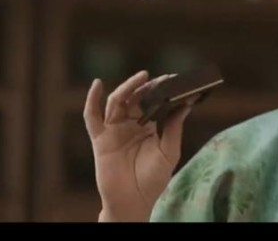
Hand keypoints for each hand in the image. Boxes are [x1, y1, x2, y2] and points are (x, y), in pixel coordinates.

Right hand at [84, 71, 191, 221]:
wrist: (134, 200)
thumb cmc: (153, 179)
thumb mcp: (169, 152)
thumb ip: (173, 128)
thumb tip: (186, 105)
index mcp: (147, 127)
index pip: (153, 102)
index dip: (161, 90)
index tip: (174, 80)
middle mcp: (130, 125)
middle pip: (135, 98)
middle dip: (146, 86)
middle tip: (160, 78)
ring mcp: (114, 130)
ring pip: (117, 102)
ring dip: (127, 87)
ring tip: (141, 77)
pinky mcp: (100, 139)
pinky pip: (92, 117)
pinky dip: (92, 100)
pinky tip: (97, 85)